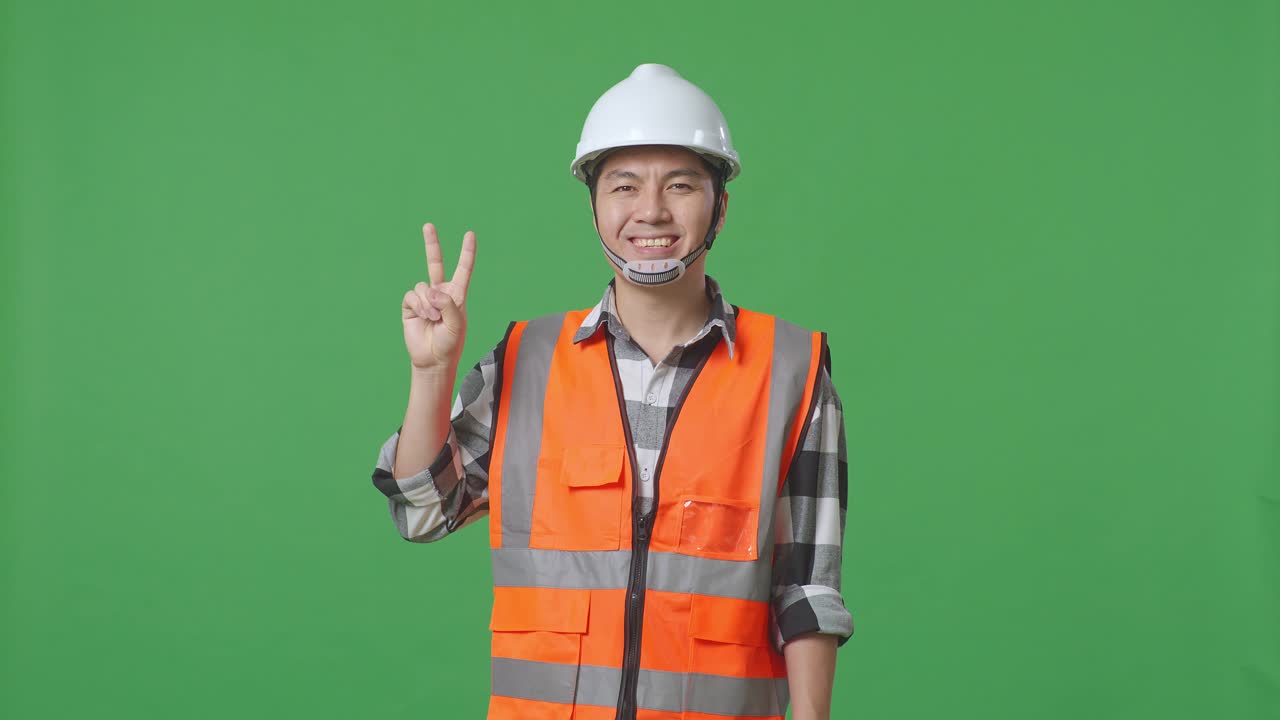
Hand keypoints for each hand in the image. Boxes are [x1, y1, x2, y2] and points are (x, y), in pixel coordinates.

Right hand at [402, 222, 475, 372]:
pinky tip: (425, 317)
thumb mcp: (456, 324)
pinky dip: (419, 306)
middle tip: (428, 225)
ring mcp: (424, 298)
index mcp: (457, 295)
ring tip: (433, 318)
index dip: (467, 252)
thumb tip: (431, 290)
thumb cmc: (450, 343)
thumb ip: (447, 304)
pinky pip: (412, 296)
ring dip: (429, 303)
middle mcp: (440, 293)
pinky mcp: (410, 306)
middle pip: (435, 263)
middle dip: (431, 244)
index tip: (470, 234)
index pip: (463, 270)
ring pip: (422, 287)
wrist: (433, 359)